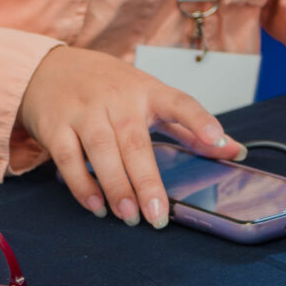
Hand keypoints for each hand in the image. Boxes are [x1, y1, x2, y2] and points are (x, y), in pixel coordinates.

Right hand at [17, 45, 244, 225]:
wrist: (50, 68)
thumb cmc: (110, 87)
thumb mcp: (151, 97)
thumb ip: (190, 126)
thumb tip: (235, 151)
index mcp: (148, 91)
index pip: (179, 103)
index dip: (200, 121)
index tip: (217, 140)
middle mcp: (117, 99)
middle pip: (135, 141)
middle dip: (146, 181)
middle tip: (157, 215)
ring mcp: (84, 111)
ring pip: (101, 151)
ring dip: (115, 187)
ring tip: (129, 216)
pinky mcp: (55, 126)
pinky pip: (69, 160)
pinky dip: (82, 186)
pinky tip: (97, 206)